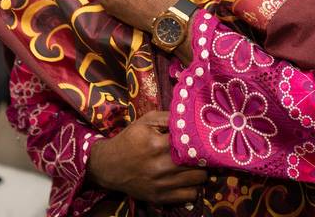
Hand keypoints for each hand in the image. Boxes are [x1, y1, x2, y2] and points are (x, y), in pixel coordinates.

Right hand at [87, 110, 205, 203]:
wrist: (108, 166)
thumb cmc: (129, 140)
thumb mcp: (145, 121)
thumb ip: (169, 117)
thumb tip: (192, 116)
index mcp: (156, 144)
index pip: (191, 141)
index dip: (201, 139)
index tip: (206, 137)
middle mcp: (159, 166)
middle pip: (198, 162)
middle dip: (203, 156)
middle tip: (204, 151)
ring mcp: (161, 184)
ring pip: (198, 180)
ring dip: (200, 171)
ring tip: (196, 165)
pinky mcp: (160, 197)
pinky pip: (190, 195)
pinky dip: (193, 187)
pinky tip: (187, 179)